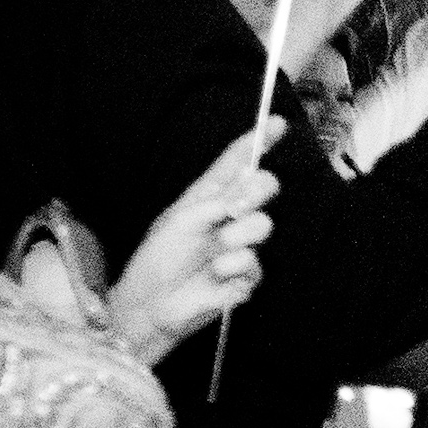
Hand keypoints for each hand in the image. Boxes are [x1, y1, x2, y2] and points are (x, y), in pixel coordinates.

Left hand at [107, 120, 281, 360]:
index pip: (236, 163)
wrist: (151, 304)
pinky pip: (255, 263)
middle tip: (235, 208)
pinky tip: (216, 278)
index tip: (276, 123)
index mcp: (208, 197)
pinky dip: (233, 269)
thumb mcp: (181, 219)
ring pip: (263, 225)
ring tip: (214, 256)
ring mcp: (239, 245)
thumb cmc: (157, 259)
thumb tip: (249, 191)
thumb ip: (217, 201)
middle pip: (263, 187)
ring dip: (237, 238)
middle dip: (257, 191)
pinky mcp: (246, 276)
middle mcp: (227, 217)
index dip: (257, 142)